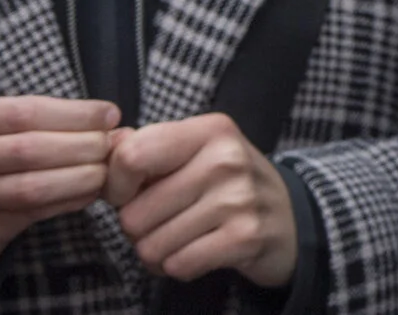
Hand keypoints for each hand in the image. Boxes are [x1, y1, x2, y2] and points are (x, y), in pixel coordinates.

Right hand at [0, 96, 118, 272]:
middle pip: (29, 149)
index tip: (110, 115)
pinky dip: (69, 200)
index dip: (74, 114)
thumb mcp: (1, 126)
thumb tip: (116, 126)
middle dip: (81, 146)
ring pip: (31, 187)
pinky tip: (90, 191)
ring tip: (106, 170)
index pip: (24, 111)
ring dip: (80, 178)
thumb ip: (51, 120)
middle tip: (112, 145)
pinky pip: (33, 214)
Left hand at [105, 114, 297, 287]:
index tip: (131, 193)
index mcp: (210, 130)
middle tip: (166, 221)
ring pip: (151, 246)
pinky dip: (180, 267)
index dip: (116, 185)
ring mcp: (239, 198)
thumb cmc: (226, 184)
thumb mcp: (195, 153)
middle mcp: (226, 158)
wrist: (289, 217)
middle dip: (139, 229)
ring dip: (159, 252)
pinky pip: (178, 265)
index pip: (131, 155)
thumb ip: (147, 148)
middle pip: (133, 214)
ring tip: (183, 238)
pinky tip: (198, 252)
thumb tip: (108, 145)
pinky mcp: (245, 237)